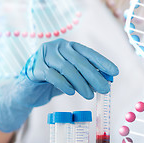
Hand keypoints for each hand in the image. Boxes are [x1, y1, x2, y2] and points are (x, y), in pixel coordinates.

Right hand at [0, 38, 118, 131]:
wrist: (29, 90)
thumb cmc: (53, 83)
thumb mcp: (73, 79)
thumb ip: (87, 77)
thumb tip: (107, 81)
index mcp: (68, 46)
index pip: (88, 53)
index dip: (102, 62)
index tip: (115, 73)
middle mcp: (57, 47)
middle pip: (79, 61)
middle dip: (95, 76)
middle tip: (105, 89)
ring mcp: (45, 56)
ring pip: (67, 68)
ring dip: (81, 83)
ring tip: (90, 95)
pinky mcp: (36, 67)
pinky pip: (53, 75)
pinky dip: (63, 84)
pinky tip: (71, 92)